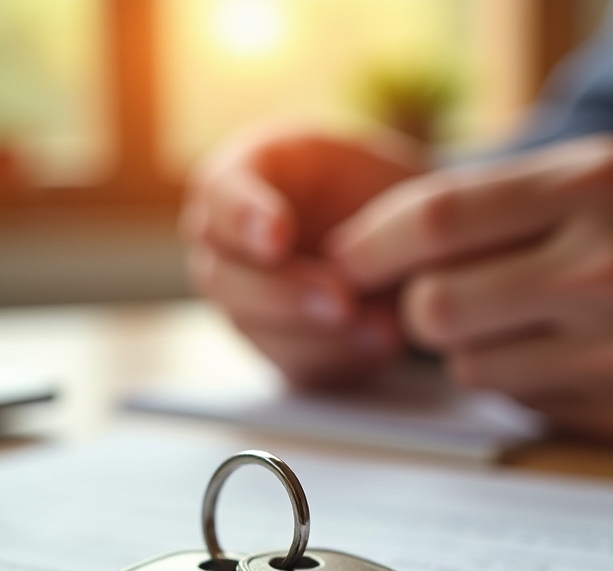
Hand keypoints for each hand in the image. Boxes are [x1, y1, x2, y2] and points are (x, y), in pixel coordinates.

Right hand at [181, 122, 425, 386]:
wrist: (394, 243)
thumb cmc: (368, 188)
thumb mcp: (365, 168)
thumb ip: (346, 195)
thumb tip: (346, 257)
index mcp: (233, 183)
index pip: (218, 196)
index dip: (243, 218)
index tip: (279, 236)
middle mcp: (221, 247)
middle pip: (224, 276)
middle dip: (286, 292)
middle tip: (341, 300)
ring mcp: (239, 303)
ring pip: (252, 325)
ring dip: (315, 331)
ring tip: (380, 327)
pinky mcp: (275, 349)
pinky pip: (290, 361)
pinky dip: (335, 355)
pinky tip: (378, 342)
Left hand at [329, 135, 612, 441]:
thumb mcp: (589, 180)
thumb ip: (484, 205)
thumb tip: (360, 253)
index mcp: (595, 188)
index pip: (438, 218)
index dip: (370, 246)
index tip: (344, 261)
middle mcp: (608, 269)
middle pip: (433, 309)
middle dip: (419, 308)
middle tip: (447, 297)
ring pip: (466, 368)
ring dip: (473, 349)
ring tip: (534, 323)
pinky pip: (515, 407)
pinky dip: (519, 383)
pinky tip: (569, 358)